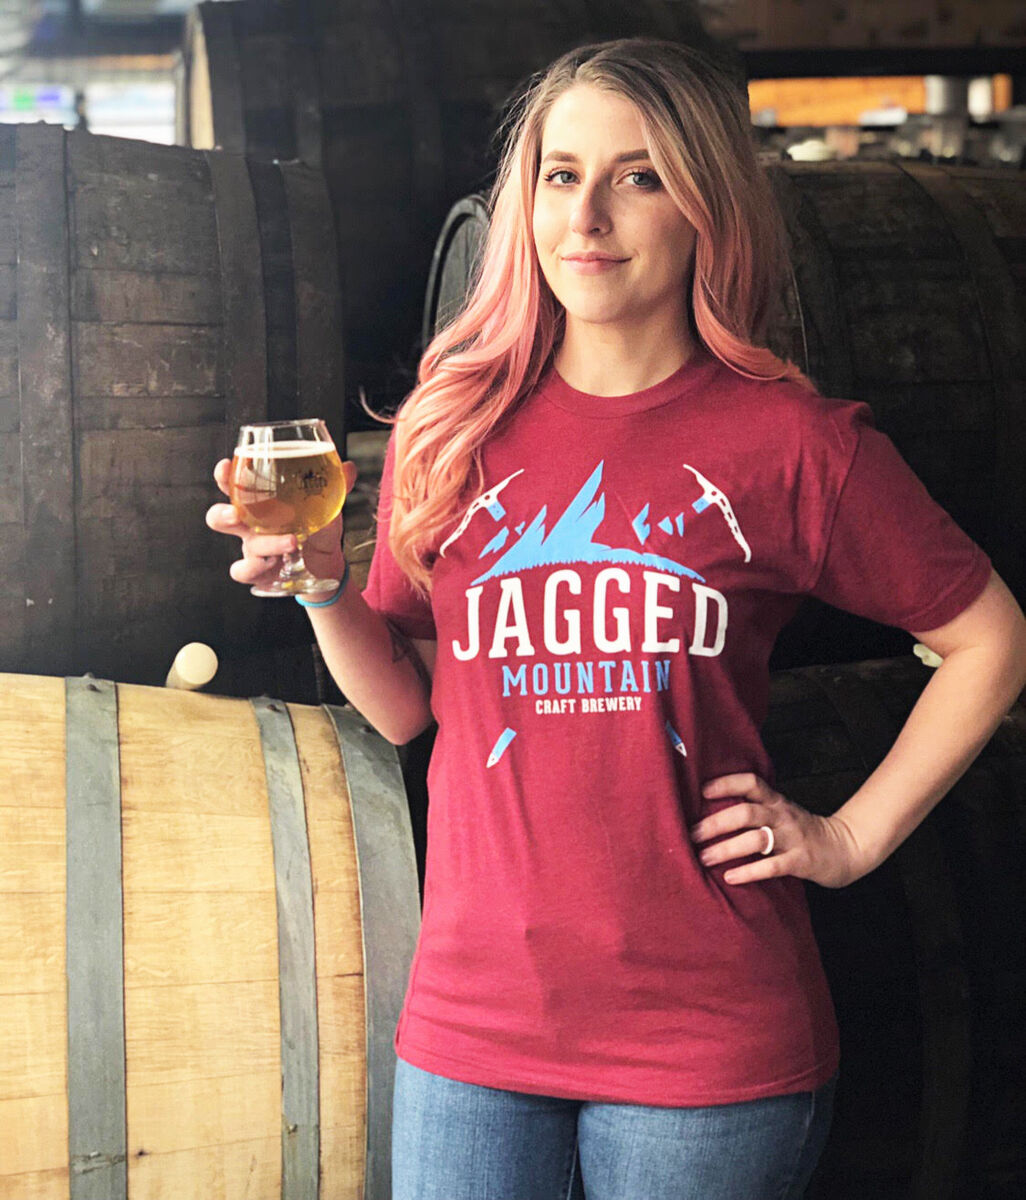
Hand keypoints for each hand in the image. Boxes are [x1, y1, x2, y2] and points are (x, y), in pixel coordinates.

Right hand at [205, 457, 357, 590]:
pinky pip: (245, 572)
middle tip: (237, 514)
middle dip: (222, 514)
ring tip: (291, 542)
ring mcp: (252, 550)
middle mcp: (249, 525)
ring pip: (243, 547)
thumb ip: (336, 486)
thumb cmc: (317, 526)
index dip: (224, 476)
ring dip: (264, 545)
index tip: (225, 466)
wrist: (325, 563)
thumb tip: (349, 468)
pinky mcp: (258, 572)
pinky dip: (258, 569)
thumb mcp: (327, 505)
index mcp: (260, 502)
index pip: (233, 485)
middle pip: (218, 517)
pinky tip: (277, 564)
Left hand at [690, 772, 866, 888]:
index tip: (702, 791)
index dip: (727, 783)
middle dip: (715, 823)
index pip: (751, 782)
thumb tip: (710, 810)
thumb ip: (755, 809)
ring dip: (726, 848)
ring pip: (755, 839)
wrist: (843, 848)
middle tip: (692, 835)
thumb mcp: (780, 813)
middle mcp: (782, 815)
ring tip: (704, 858)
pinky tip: (730, 877)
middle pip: (746, 812)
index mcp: (775, 801)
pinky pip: (771, 866)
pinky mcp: (800, 861)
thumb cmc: (800, 831)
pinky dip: (749, 872)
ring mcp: (791, 838)